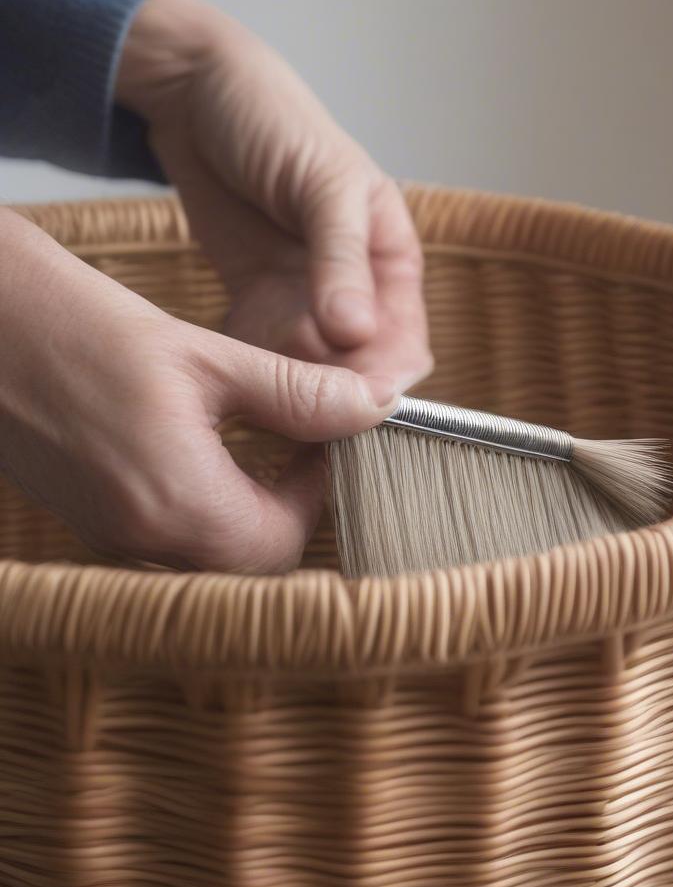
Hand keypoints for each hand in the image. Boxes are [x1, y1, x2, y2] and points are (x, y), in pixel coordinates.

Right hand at [0, 209, 397, 572]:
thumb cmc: (82, 327)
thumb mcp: (209, 356)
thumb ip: (299, 393)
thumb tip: (377, 404)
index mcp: (176, 504)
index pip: (286, 540)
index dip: (317, 492)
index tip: (322, 438)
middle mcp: (141, 540)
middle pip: (251, 560)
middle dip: (287, 508)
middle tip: (297, 444)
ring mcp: (110, 537)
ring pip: (212, 555)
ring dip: (249, 511)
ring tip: (258, 442)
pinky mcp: (92, 522)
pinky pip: (171, 540)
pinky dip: (206, 510)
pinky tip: (208, 453)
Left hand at [116, 0, 431, 390]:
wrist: (194, 94)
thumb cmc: (275, 120)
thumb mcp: (322, 184)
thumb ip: (341, 260)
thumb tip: (358, 334)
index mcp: (391, 261)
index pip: (405, 345)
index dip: (384, 380)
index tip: (352, 403)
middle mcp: (356, 290)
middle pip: (357, 369)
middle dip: (329, 385)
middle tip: (291, 387)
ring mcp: (306, 298)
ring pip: (308, 368)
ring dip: (285, 375)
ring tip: (256, 352)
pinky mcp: (260, 300)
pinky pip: (263, 350)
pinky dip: (249, 359)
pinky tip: (228, 349)